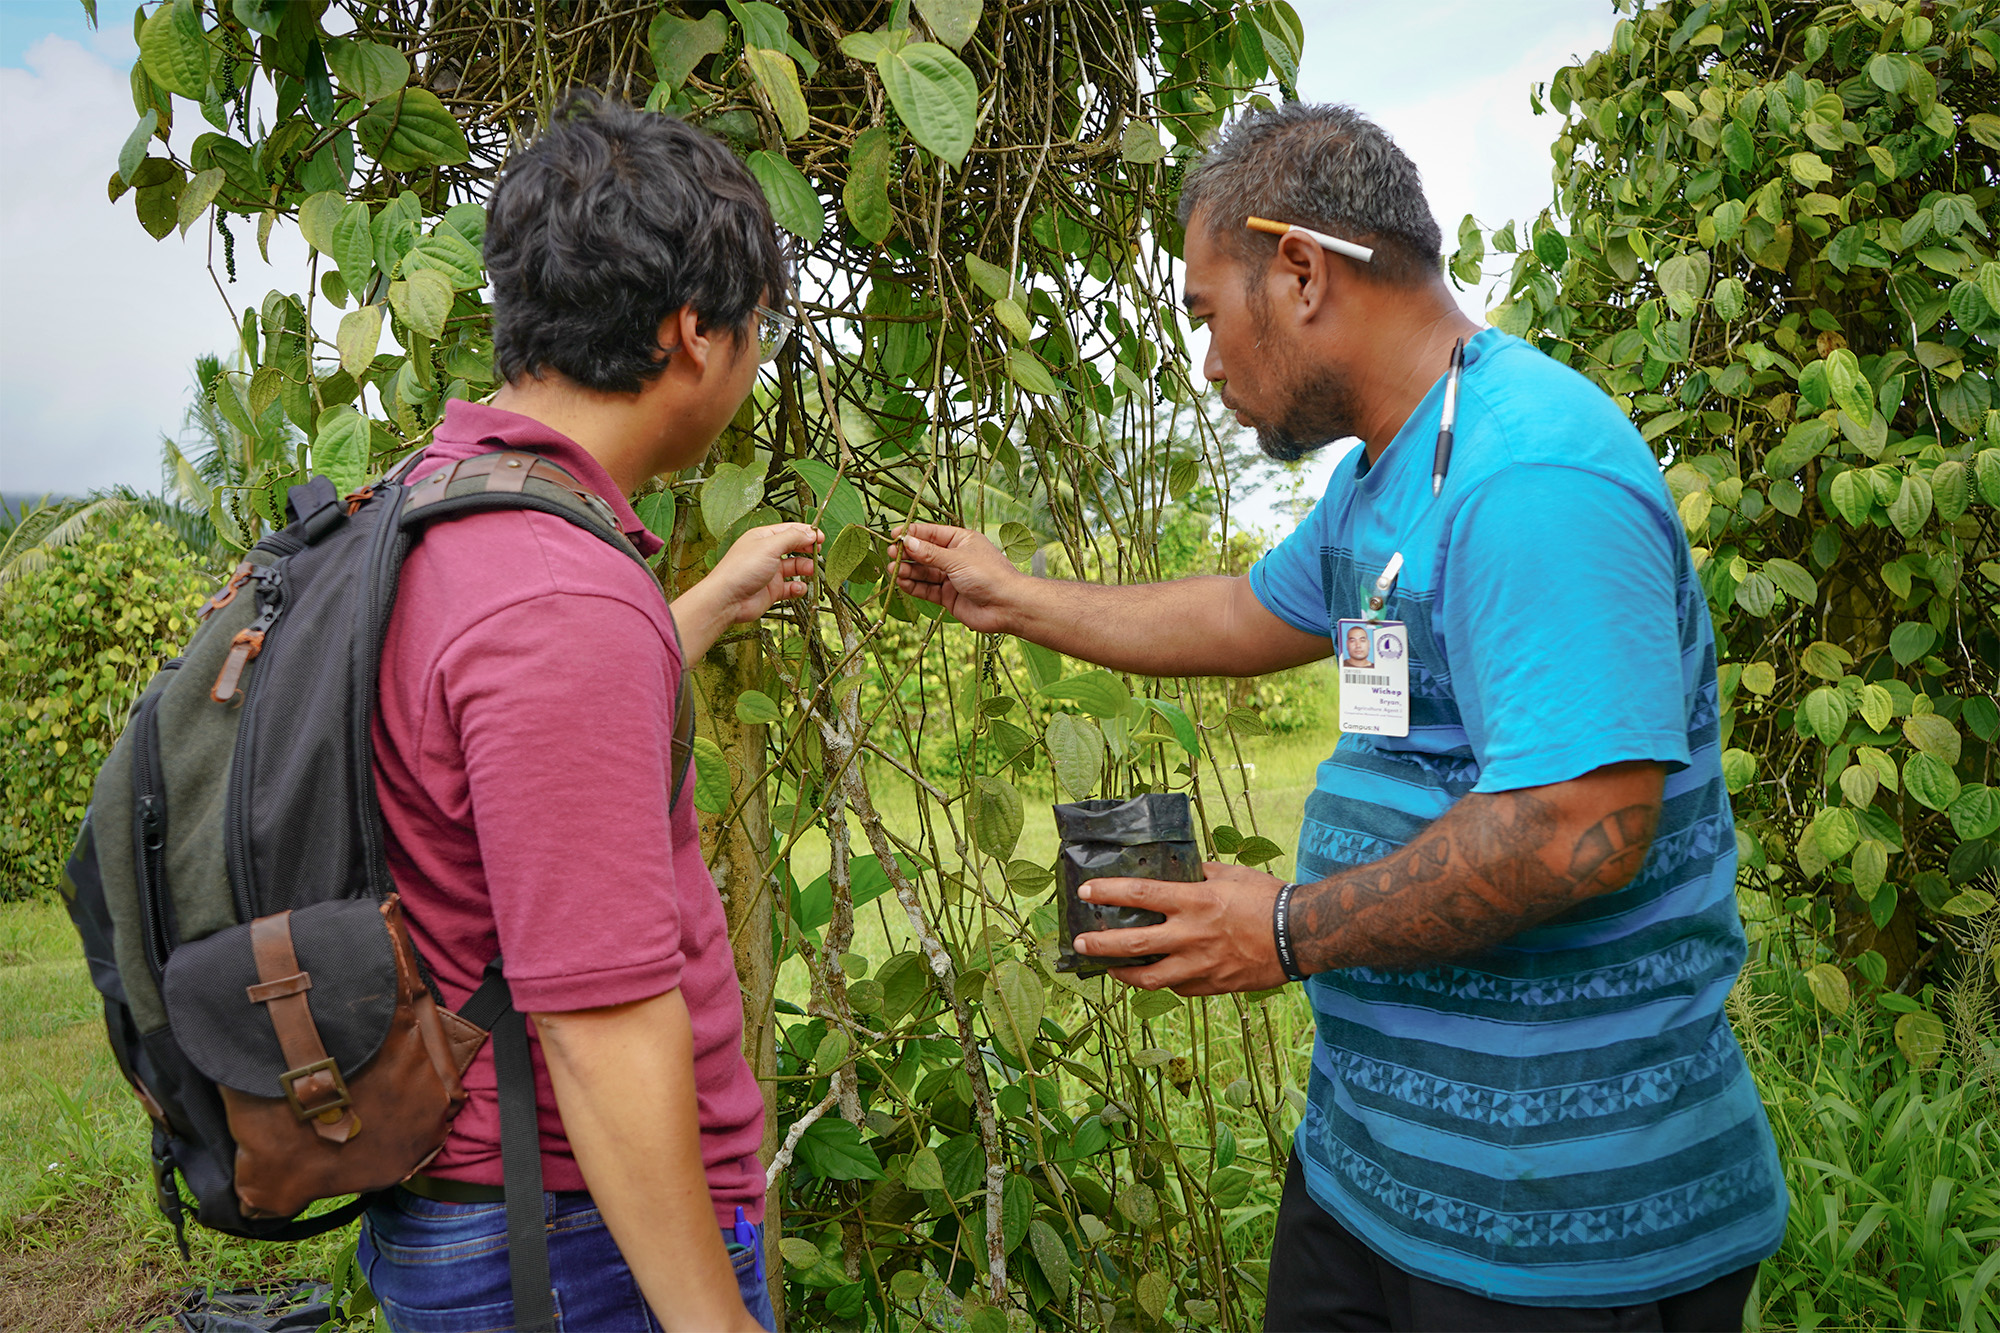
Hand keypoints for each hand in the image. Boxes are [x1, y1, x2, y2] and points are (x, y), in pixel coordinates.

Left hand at [703, 521, 822, 624]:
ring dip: (805, 568)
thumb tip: (810, 534)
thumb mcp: (770, 546)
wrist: (727, 599)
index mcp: (763, 538)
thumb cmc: (742, 569)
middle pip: (793, 547)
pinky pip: (790, 587)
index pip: (789, 530)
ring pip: (794, 567)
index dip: (806, 533)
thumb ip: (792, 538)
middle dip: (807, 550)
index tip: (821, 537)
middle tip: (819, 553)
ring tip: (811, 571)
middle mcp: (766, 553)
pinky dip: (798, 588)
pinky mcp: (772, 590)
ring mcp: (769, 572)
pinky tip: (799, 588)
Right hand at [891, 522, 1022, 633]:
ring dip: (908, 571)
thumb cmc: (989, 575)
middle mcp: (955, 558)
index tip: (894, 534)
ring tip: (893, 569)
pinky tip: (901, 582)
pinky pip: (927, 589)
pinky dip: (914, 586)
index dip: (913, 533)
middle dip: (908, 554)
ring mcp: (952, 578)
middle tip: (891, 554)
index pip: (932, 533)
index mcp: (961, 541)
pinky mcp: (949, 597)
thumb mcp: (957, 559)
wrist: (1007, 606)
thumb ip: (930, 554)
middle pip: (925, 553)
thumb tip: (908, 542)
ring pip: (924, 573)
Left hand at [1073, 862, 1288, 995]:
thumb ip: (1198, 873)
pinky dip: (1163, 981)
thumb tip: (1175, 869)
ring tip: (1109, 968)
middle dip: (1099, 944)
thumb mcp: (1230, 874)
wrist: (1300, 935)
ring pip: (1149, 978)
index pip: (1140, 895)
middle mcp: (1192, 936)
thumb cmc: (1267, 898)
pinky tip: (1156, 974)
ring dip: (1123, 974)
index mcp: (1195, 902)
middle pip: (1133, 944)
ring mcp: (1201, 966)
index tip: (1085, 892)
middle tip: (1079, 943)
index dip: (1108, 893)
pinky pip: (1178, 988)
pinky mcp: (1212, 986)